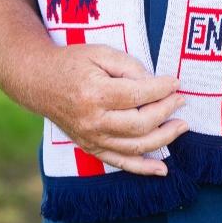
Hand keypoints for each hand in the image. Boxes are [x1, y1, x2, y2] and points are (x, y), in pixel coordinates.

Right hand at [38, 44, 188, 175]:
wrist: (40, 82)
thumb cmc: (73, 63)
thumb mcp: (101, 53)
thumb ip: (130, 67)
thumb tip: (156, 84)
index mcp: (95, 93)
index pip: (138, 95)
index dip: (162, 89)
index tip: (176, 82)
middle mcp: (92, 121)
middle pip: (140, 124)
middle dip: (166, 112)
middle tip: (182, 100)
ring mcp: (91, 138)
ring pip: (135, 147)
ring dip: (164, 138)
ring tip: (182, 126)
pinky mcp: (90, 148)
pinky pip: (120, 163)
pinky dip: (143, 168)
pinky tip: (163, 169)